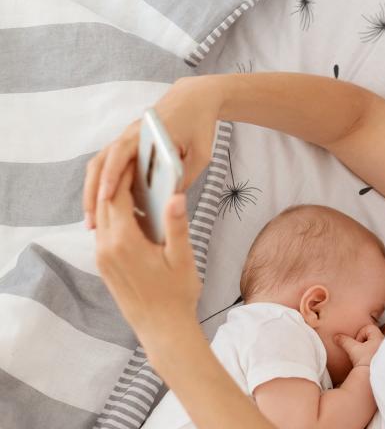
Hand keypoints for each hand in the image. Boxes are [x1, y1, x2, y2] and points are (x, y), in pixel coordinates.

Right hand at [83, 76, 222, 228]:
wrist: (194, 98)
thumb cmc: (199, 126)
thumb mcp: (200, 154)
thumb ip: (184, 176)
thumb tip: (167, 204)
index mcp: (147, 132)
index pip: (121, 153)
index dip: (112, 176)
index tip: (106, 198)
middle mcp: (130, 134)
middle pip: (101, 162)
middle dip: (93, 192)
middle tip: (91, 223)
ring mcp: (125, 138)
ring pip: (100, 165)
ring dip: (92, 191)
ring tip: (92, 221)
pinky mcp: (127, 145)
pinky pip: (108, 165)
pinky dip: (102, 184)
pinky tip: (104, 208)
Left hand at [94, 162, 201, 344]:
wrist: (162, 328)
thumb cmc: (176, 294)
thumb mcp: (181, 257)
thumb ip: (176, 225)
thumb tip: (175, 196)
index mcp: (124, 242)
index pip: (115, 196)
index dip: (124, 174)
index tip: (135, 158)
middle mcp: (106, 248)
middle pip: (104, 204)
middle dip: (116, 182)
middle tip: (134, 164)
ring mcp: (102, 258)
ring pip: (101, 218)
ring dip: (113, 199)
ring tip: (133, 184)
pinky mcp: (105, 266)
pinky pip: (104, 233)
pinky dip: (113, 217)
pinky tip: (131, 213)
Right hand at [335, 324, 383, 367]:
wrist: (375, 378)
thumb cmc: (366, 361)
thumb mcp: (353, 349)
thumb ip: (344, 341)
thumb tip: (336, 337)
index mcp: (379, 337)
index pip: (368, 328)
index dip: (360, 334)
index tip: (357, 344)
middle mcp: (384, 342)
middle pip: (372, 336)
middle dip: (364, 342)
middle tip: (360, 351)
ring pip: (374, 346)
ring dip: (368, 350)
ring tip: (364, 358)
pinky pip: (377, 354)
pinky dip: (372, 357)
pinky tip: (368, 363)